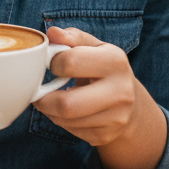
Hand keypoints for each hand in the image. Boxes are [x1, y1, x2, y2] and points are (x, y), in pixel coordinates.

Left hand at [35, 26, 167, 168]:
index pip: (70, 63)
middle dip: (44, 99)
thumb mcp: (93, 46)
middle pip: (67, 105)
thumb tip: (52, 33)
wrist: (129, 98)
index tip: (51, 63)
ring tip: (51, 98)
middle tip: (38, 91)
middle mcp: (121, 92)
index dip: (52, 62)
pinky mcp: (107, 135)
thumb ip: (72, 37)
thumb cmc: (103, 66)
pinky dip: (60, 121)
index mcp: (115, 61)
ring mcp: (116, 118)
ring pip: (66, 120)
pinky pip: (71, 131)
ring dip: (49, 110)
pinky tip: (65, 110)